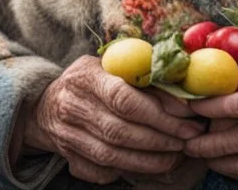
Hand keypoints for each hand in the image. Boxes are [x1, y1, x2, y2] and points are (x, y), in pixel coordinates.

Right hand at [22, 55, 204, 183]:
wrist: (47, 105)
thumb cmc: (93, 80)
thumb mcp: (114, 66)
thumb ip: (144, 75)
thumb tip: (184, 91)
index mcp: (86, 77)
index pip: (123, 97)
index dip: (158, 109)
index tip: (188, 114)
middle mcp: (73, 108)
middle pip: (120, 130)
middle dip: (162, 136)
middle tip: (190, 136)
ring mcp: (68, 137)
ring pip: (113, 156)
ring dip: (151, 158)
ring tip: (179, 152)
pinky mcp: (70, 159)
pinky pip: (103, 171)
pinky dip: (131, 169)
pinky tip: (154, 163)